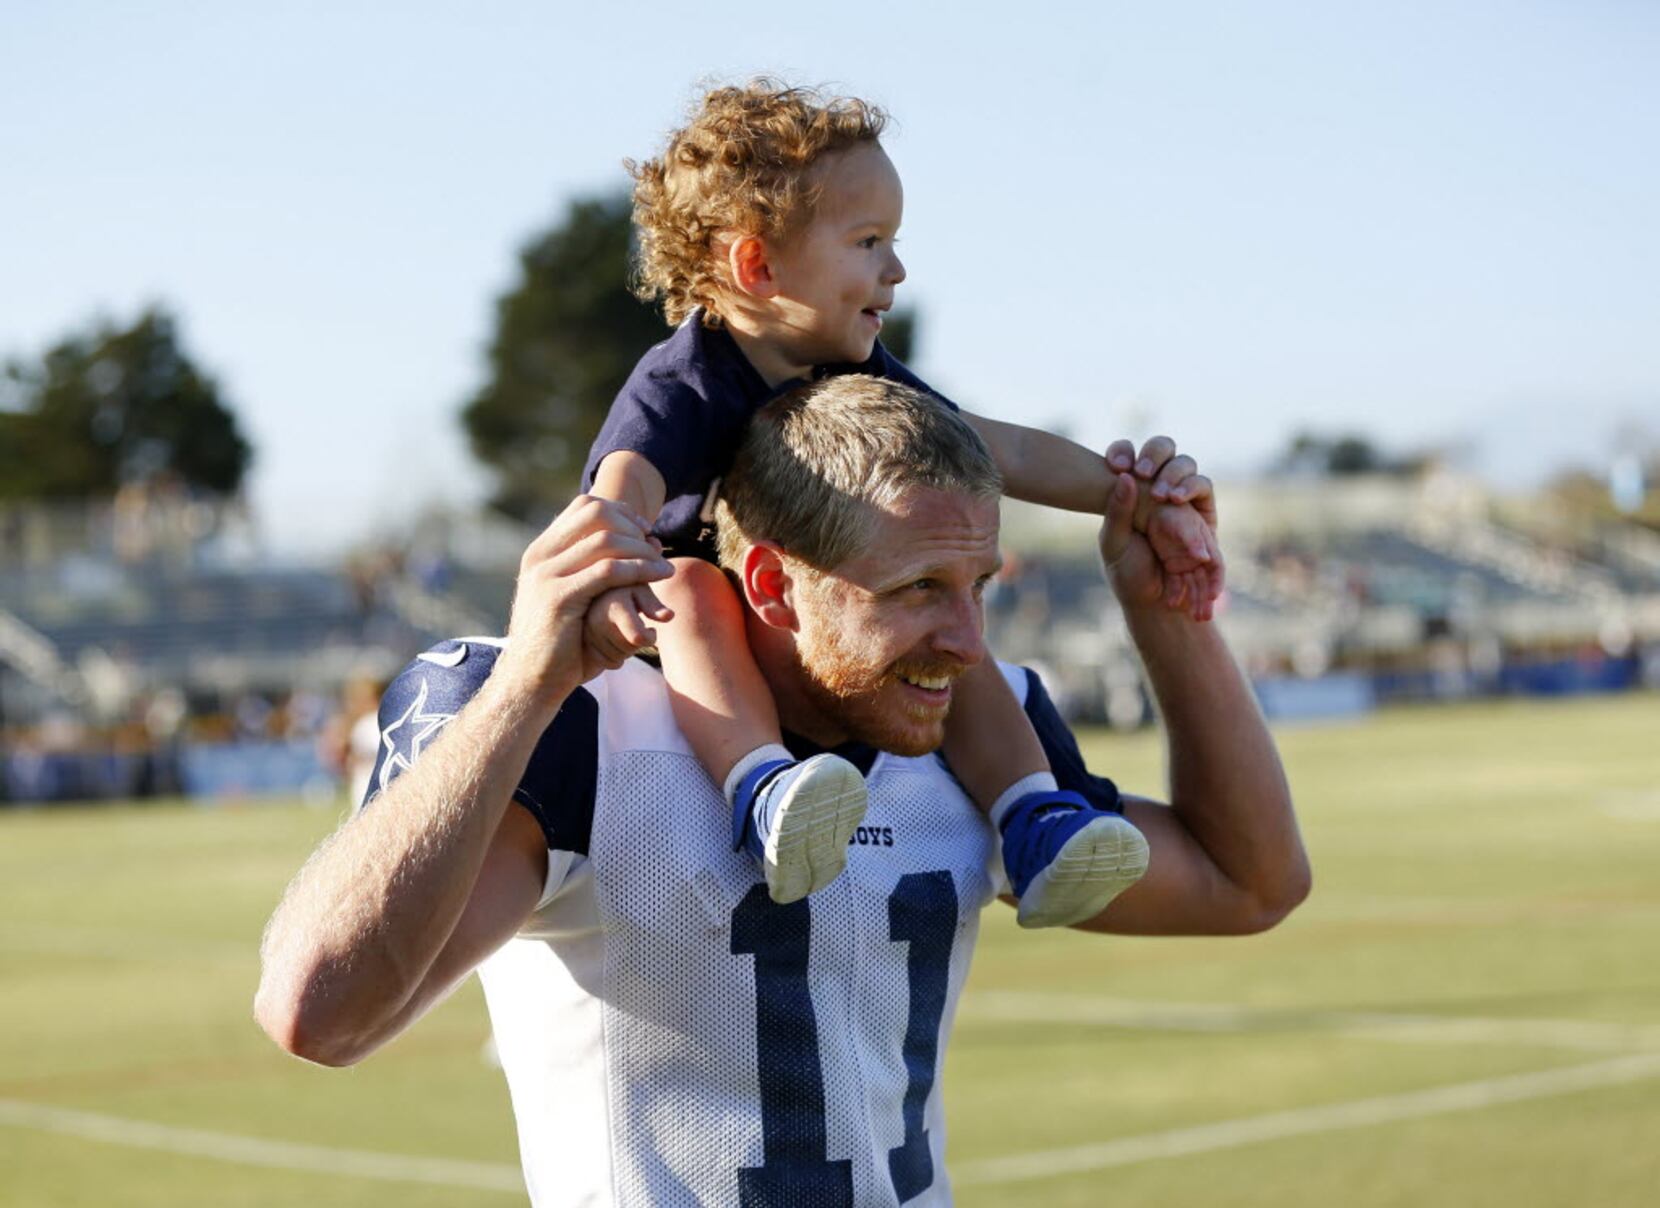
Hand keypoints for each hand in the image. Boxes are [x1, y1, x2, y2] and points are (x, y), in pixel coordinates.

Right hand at [496, 495, 673, 701]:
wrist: (529, 681)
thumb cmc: (557, 645)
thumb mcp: (567, 598)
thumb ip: (583, 572)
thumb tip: (616, 550)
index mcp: (541, 552)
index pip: (584, 506)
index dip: (621, 512)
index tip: (644, 531)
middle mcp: (540, 556)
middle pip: (596, 514)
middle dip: (633, 527)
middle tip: (656, 547)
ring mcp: (546, 575)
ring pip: (606, 540)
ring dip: (643, 550)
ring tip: (664, 568)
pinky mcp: (559, 598)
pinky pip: (608, 571)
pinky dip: (640, 569)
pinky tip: (659, 577)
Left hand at [1101, 437, 1223, 619]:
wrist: (1157, 602)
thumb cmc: (1129, 570)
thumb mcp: (1114, 544)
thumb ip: (1117, 512)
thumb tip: (1124, 476)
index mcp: (1129, 489)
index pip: (1127, 454)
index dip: (1122, 451)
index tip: (1116, 466)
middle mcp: (1158, 486)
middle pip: (1164, 449)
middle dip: (1154, 455)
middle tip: (1142, 472)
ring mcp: (1183, 498)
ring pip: (1188, 466)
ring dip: (1176, 474)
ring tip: (1165, 495)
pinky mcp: (1204, 513)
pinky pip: (1205, 492)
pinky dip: (1194, 491)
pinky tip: (1178, 501)